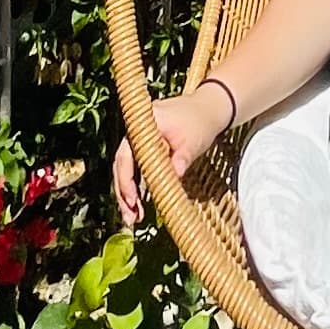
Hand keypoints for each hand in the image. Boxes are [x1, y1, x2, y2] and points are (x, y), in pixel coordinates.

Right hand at [112, 82, 228, 224]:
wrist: (207, 109)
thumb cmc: (200, 123)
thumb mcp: (194, 141)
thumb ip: (183, 157)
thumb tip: (175, 176)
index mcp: (145, 124)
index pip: (127, 154)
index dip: (126, 180)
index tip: (132, 201)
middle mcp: (136, 132)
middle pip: (122, 165)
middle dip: (124, 193)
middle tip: (130, 219)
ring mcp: (139, 141)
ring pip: (127, 170)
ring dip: (128, 194)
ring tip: (133, 219)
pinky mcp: (145, 150)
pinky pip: (136, 170)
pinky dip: (137, 188)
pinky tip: (139, 207)